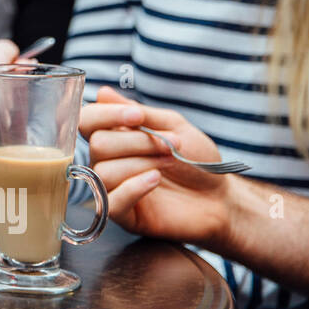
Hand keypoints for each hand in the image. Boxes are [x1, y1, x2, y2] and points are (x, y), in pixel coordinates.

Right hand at [80, 86, 231, 248]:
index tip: (137, 117)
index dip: (105, 115)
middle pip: (98, 145)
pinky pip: (110, 203)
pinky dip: (132, 187)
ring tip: (170, 162)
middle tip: (170, 145)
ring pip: (104, 171)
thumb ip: (138, 112)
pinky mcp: (124, 216)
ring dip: (142, 163)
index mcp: (114, 137)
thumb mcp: (173, 127)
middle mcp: (107, 162)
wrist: (221, 196)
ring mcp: (113, 189)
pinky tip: (155, 180)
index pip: (87, 121)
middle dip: (137, 142)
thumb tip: (103, 93)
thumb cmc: (197, 160)